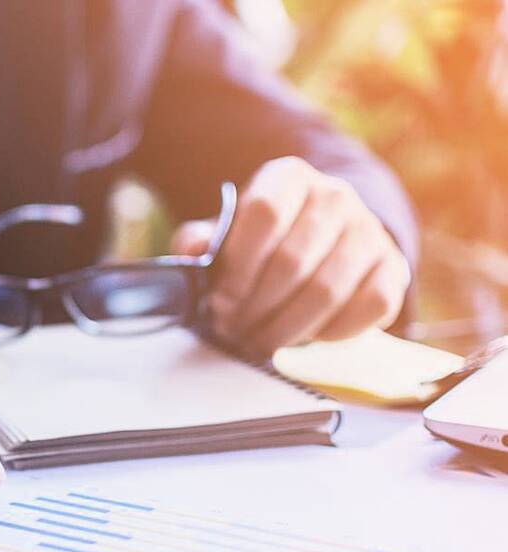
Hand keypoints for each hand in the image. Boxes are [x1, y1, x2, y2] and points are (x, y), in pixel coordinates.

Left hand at [170, 156, 410, 353]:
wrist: (327, 237)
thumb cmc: (265, 239)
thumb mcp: (228, 232)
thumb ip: (202, 240)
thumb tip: (191, 252)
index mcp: (289, 177)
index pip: (264, 213)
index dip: (238, 264)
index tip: (220, 300)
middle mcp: (335, 196)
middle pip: (292, 260)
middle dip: (256, 306)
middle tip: (234, 330)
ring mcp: (369, 231)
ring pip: (327, 290)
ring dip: (286, 327)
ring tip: (259, 341)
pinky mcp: (393, 267)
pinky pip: (369, 307)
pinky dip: (333, 332)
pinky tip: (305, 339)